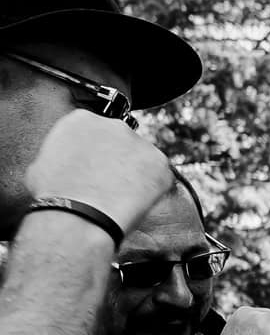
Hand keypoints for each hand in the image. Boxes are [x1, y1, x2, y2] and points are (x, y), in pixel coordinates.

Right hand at [23, 111, 172, 239]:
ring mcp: (139, 142)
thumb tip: (69, 162)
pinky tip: (135, 202)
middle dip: (118, 162)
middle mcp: (113, 124)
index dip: (97, 155)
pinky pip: (161, 177)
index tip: (95, 170)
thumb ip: (63, 153)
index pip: (96, 133)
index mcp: (82, 120)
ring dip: (136, 176)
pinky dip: (153, 191)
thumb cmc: (54, 194)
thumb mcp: (44, 162)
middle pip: (121, 143)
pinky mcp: (160, 162)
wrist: (78, 214)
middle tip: (110, 186)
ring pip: (142, 159)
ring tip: (121, 198)